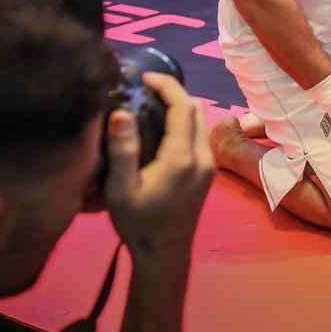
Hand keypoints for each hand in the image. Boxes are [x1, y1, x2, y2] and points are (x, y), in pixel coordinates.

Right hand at [104, 73, 214, 262]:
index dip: (166, 85)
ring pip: (201, 121)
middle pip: (196, 109)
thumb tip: (121, 112)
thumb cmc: (139, 223)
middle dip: (173, 92)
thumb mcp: (121, 189)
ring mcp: (209, 164)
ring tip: (149, 103)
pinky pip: (199, 134)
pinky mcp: (208, 171)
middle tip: (144, 88)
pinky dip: (184, 121)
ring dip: (180, 106)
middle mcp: (203, 156)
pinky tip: (161, 126)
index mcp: (182, 157)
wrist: (165, 254)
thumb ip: (123, 150)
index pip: (183, 107)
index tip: (145, 77)